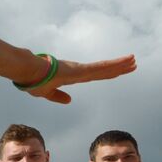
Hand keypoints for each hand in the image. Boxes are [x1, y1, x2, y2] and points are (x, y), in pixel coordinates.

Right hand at [22, 55, 136, 104]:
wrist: (27, 72)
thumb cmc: (33, 81)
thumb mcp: (46, 93)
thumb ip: (57, 96)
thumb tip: (69, 101)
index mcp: (72, 76)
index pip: (95, 75)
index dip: (107, 73)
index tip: (119, 71)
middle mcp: (79, 71)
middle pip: (103, 71)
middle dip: (118, 68)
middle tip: (133, 64)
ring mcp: (81, 70)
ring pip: (105, 68)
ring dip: (120, 64)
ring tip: (134, 61)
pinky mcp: (80, 70)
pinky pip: (101, 67)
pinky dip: (115, 64)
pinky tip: (126, 61)